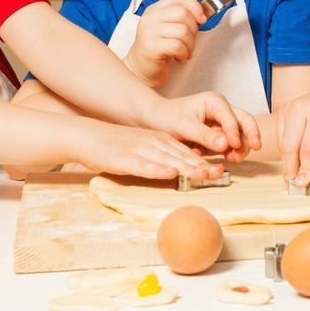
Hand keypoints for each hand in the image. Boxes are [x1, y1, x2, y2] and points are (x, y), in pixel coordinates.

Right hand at [76, 121, 225, 179]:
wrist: (89, 136)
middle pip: (181, 156)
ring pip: (167, 160)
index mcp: (161, 140)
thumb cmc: (118, 145)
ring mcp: (140, 150)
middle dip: (201, 166)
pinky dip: (158, 170)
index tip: (220, 170)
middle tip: (219, 173)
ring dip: (186, 167)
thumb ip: (163, 156)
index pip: (187, 152)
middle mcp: (154, 143)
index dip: (204, 161)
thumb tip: (181, 169)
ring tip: (203, 174)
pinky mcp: (125, 159)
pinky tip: (169, 174)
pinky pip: (144, 165)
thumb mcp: (145, 146)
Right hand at [124, 0, 205, 88]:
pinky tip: (180, 57)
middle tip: (191, 41)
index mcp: (154, 9)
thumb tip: (202, 16)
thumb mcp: (168, 27)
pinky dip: (183, 53)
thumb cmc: (158, 48)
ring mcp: (149, 32)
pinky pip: (177, 46)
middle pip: (183, 13)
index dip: (195, 7)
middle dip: (194, 29)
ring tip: (186, 51)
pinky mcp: (151, 47)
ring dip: (190, 44)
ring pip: (182, 30)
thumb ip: (181, 18)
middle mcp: (150, 18)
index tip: (201, 20)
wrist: (140, 68)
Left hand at [144, 91, 261, 162]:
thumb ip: (205, 135)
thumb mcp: (184, 126)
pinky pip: (231, 143)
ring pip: (241, 133)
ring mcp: (222, 123)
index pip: (231, 116)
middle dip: (251, 134)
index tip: (235, 145)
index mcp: (214, 101)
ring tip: (237, 158)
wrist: (156, 121)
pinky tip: (230, 159)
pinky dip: (233, 151)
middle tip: (256, 148)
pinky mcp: (219, 135)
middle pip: (244, 120)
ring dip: (242, 146)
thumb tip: (226, 144)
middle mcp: (222, 109)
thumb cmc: (167, 118)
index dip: (235, 131)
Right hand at [275, 81, 309, 183]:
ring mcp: (290, 107)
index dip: (305, 170)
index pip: (308, 148)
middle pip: (289, 147)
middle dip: (290, 170)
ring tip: (296, 176)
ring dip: (287, 162)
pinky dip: (286, 150)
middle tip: (295, 186)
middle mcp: (302, 108)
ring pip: (282, 143)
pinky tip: (296, 158)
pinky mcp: (283, 110)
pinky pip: (279, 136)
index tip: (304, 185)